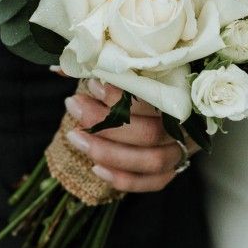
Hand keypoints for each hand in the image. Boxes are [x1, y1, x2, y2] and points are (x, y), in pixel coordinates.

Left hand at [61, 79, 192, 193]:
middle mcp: (190, 124)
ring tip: (75, 137)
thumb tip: (58, 68)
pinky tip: (96, 168)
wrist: (184, 99)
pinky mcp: (176, 167)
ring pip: (152, 160)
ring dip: (109, 152)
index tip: (91, 85)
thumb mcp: (134, 67)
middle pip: (150, 132)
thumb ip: (102, 66)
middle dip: (105, 123)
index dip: (121, 96)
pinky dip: (124, 179)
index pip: (155, 99)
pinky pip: (154, 181)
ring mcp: (185, 148)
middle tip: (73, 106)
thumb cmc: (155, 78)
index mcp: (187, 93)